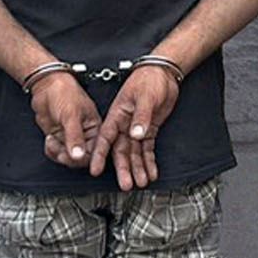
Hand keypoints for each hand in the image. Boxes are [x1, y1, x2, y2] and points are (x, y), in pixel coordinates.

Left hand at [31, 73, 100, 169]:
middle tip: (60, 151)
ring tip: (53, 142)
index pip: (94, 151)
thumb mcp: (71, 114)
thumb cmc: (63, 91)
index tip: (74, 157)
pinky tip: (49, 140)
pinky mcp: (59, 137)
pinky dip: (51, 150)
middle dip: (68, 157)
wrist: (45, 85)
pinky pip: (57, 152)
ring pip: (67, 157)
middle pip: (81, 158)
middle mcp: (84, 134)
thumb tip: (79, 155)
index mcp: (95, 127)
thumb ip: (75, 136)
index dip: (83, 157)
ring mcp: (70, 136)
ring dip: (57, 153)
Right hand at [90, 66, 179, 190]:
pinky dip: (149, 161)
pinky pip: (147, 149)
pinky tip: (151, 172)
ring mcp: (136, 128)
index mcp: (118, 114)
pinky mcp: (149, 129)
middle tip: (126, 185)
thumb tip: (135, 135)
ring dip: (137, 168)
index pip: (105, 138)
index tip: (93, 168)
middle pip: (121, 150)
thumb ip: (140, 116)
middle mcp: (125, 123)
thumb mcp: (145, 96)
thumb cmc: (149, 79)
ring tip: (140, 183)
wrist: (164, 72)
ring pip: (134, 153)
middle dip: (123, 169)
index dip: (99, 154)